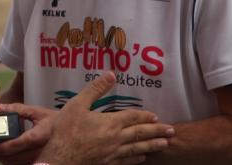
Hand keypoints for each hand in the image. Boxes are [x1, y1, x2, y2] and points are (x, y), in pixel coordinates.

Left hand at [0, 103, 55, 163]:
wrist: (73, 135)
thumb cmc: (55, 122)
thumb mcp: (38, 112)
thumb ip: (18, 109)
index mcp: (35, 138)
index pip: (10, 146)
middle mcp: (35, 153)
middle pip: (8, 159)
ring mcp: (37, 161)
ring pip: (13, 164)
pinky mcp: (38, 164)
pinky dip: (8, 162)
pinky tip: (1, 156)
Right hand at [38, 72, 174, 164]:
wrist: (59, 158)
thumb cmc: (66, 131)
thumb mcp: (77, 104)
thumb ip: (96, 89)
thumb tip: (111, 75)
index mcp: (110, 123)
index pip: (133, 118)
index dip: (145, 116)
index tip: (156, 116)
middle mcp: (115, 139)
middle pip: (140, 134)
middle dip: (157, 132)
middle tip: (171, 132)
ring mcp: (112, 153)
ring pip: (137, 149)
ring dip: (152, 146)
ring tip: (165, 145)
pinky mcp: (107, 163)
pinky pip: (127, 161)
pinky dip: (137, 159)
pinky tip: (143, 157)